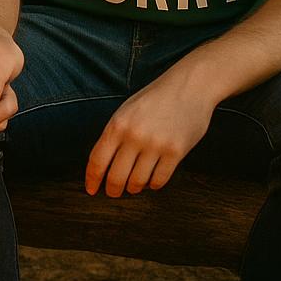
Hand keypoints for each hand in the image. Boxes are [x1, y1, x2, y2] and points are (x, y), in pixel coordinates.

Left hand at [85, 75, 215, 197]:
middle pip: (116, 176)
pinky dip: (153, 185)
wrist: (189, 87)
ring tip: (134, 185)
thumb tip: (103, 165)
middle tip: (114, 193)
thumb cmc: (155, 100)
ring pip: (138, 182)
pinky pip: (159, 180)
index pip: (97, 160)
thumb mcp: (126, 112)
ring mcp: (156, 145)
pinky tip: (151, 181)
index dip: (92, 179)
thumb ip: (114, 135)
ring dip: (134, 188)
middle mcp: (134, 136)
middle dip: (113, 190)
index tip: (91, 190)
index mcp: (117, 125)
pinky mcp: (176, 152)